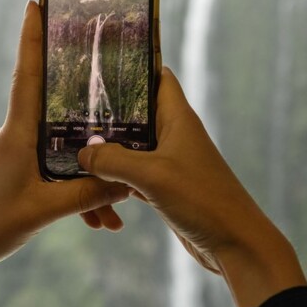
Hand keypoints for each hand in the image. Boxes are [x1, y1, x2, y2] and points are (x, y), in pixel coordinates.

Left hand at [0, 0, 129, 306]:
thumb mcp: (42, 212)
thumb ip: (86, 194)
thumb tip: (127, 179)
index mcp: (16, 134)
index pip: (27, 75)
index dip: (32, 39)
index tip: (37, 3)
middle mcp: (17, 135)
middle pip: (59, 107)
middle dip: (90, 101)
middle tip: (119, 80)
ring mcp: (18, 153)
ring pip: (64, 149)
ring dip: (91, 175)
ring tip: (117, 213)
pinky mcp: (19, 172)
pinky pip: (57, 170)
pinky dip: (78, 192)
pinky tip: (100, 220)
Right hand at [78, 67, 306, 306]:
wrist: (235, 244)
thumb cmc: (202, 200)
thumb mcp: (152, 175)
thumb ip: (113, 160)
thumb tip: (83, 153)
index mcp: (178, 118)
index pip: (158, 76)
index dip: (133, 65)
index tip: (100, 62)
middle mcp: (174, 134)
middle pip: (136, 112)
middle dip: (107, 112)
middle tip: (71, 108)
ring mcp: (169, 161)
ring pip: (130, 145)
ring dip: (107, 149)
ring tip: (73, 144)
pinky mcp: (165, 186)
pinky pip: (133, 174)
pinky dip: (115, 177)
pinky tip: (93, 182)